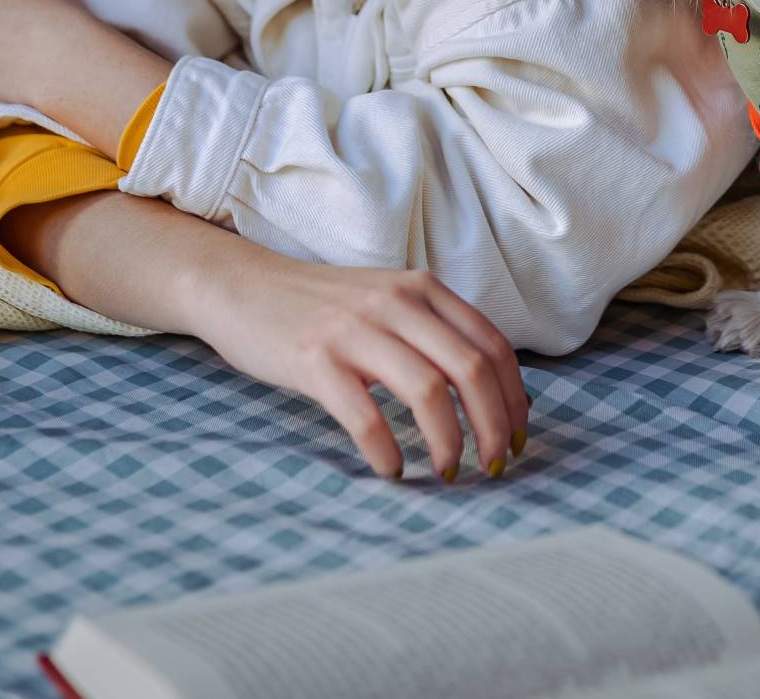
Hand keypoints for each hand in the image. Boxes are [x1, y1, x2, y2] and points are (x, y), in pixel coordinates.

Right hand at [187, 247, 529, 481]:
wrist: (241, 287)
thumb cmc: (321, 308)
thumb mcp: (387, 303)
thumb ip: (433, 333)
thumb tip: (493, 395)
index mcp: (422, 289)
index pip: (493, 345)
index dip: (514, 399)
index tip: (518, 439)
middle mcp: (395, 302)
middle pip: (471, 370)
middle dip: (494, 427)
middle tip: (494, 466)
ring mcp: (354, 329)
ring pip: (428, 391)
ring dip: (449, 442)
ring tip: (449, 472)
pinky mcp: (314, 360)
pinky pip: (365, 416)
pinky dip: (386, 452)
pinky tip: (391, 469)